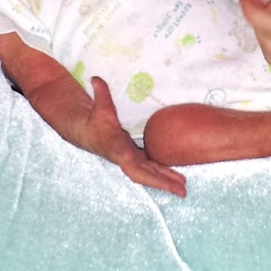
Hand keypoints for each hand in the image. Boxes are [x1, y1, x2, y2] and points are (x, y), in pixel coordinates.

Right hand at [82, 77, 186, 197]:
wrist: (87, 133)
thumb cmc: (95, 120)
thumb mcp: (99, 107)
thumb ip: (100, 94)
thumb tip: (95, 78)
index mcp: (118, 149)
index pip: (132, 165)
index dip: (146, 172)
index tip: (158, 178)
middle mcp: (126, 159)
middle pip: (146, 176)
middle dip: (163, 184)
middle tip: (181, 191)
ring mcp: (131, 160)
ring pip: (151, 175)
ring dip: (167, 182)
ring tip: (183, 190)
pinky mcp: (136, 158)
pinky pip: (152, 169)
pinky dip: (164, 175)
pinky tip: (177, 180)